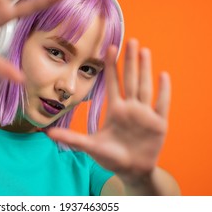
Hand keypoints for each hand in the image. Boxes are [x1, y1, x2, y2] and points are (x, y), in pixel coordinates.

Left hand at [48, 39, 170, 182]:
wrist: (131, 171)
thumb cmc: (111, 157)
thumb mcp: (90, 146)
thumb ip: (72, 138)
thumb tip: (48, 133)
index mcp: (116, 110)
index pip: (113, 83)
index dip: (112, 66)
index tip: (110, 47)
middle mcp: (131, 108)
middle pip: (131, 79)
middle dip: (130, 60)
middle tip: (131, 40)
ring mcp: (145, 114)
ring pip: (145, 87)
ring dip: (145, 69)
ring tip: (144, 51)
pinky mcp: (159, 124)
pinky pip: (162, 104)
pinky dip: (163, 91)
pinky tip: (163, 75)